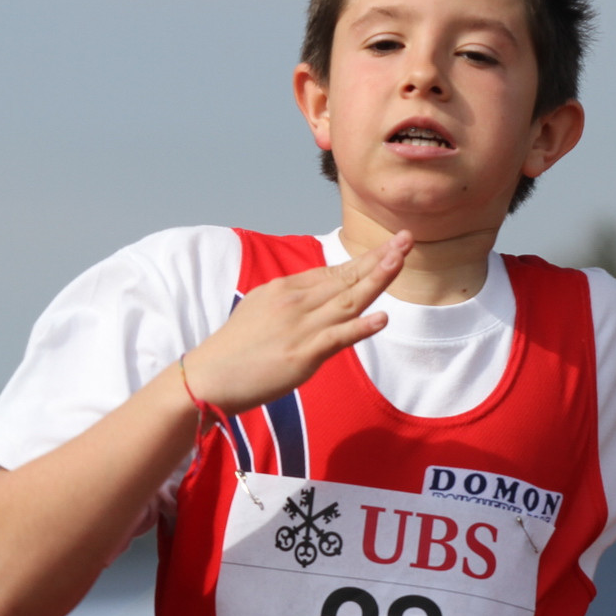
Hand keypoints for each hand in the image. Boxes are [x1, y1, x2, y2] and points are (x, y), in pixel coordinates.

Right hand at [181, 232, 411, 412]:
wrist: (208, 377)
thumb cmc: (235, 349)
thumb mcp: (261, 310)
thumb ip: (291, 301)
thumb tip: (316, 297)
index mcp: (286, 289)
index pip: (334, 272)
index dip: (365, 260)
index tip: (390, 247)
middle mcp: (296, 302)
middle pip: (346, 278)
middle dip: (379, 258)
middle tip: (407, 239)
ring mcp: (300, 328)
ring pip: (348, 300)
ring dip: (377, 279)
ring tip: (400, 261)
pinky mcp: (302, 355)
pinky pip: (337, 338)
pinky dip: (360, 328)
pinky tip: (382, 318)